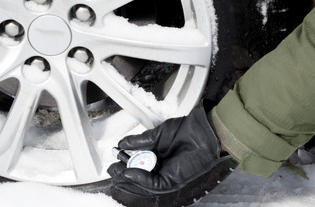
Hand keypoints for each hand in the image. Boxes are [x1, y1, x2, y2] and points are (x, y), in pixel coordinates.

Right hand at [108, 99, 236, 206]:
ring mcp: (167, 175)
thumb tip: (122, 143)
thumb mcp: (157, 135)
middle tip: (112, 172)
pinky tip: (131, 172)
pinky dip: (141, 179)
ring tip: (118, 172)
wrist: (202, 131)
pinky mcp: (173, 180)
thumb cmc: (187, 130)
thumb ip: (140, 142)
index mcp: (158, 156)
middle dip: (124, 176)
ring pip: (145, 184)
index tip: (113, 163)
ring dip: (130, 179)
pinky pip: (154, 183)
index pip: (138, 166)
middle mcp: (162, 167)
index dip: (124, 166)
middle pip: (139, 177)